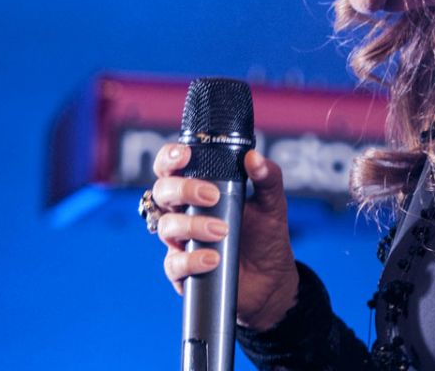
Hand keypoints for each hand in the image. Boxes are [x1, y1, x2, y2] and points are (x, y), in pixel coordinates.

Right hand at [150, 144, 299, 330]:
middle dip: (183, 189)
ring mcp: (181, 242)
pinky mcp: (183, 271)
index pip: (172, 168)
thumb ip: (267, 177)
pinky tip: (213, 259)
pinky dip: (191, 260)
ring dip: (193, 226)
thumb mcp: (272, 203)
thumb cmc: (265, 235)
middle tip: (211, 195)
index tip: (185, 156)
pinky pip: (173, 264)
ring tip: (222, 230)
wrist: (271, 279)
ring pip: (167, 226)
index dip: (170, 158)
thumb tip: (255, 158)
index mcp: (199, 189)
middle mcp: (184, 212)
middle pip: (162, 192)